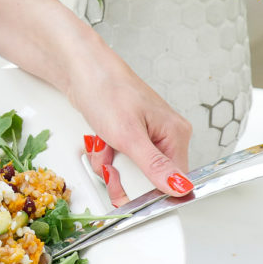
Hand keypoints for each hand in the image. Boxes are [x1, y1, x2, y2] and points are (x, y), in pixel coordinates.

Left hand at [68, 38, 191, 206]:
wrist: (80, 69)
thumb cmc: (106, 90)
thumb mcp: (129, 135)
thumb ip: (155, 165)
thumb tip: (182, 188)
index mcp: (175, 134)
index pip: (175, 181)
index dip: (150, 193)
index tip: (127, 194)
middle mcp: (165, 134)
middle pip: (150, 178)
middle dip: (122, 174)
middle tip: (108, 161)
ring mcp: (147, 133)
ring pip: (131, 169)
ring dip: (110, 163)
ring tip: (102, 145)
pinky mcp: (129, 132)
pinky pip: (119, 157)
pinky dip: (105, 154)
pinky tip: (99, 141)